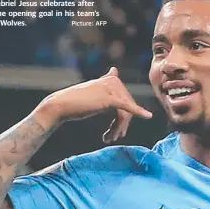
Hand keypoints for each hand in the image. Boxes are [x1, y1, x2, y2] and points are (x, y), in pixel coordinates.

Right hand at [36, 67, 151, 141]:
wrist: (61, 105)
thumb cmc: (76, 102)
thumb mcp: (94, 91)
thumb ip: (107, 85)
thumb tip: (115, 70)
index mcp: (111, 79)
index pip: (126, 100)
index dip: (125, 116)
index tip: (119, 132)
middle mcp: (113, 81)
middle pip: (128, 107)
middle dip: (121, 125)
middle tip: (112, 138)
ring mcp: (112, 89)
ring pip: (126, 112)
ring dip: (119, 128)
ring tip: (110, 138)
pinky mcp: (110, 98)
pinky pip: (126, 108)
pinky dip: (138, 112)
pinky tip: (148, 116)